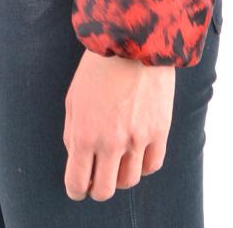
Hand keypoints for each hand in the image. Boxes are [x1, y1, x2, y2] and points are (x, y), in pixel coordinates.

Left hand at [63, 48, 174, 200]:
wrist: (133, 41)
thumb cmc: (98, 66)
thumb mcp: (73, 97)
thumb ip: (72, 132)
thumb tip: (77, 157)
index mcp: (84, 134)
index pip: (77, 182)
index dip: (76, 189)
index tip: (78, 186)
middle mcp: (110, 142)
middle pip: (104, 190)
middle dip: (97, 188)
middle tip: (97, 178)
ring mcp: (138, 139)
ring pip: (129, 181)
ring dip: (120, 176)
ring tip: (117, 162)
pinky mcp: (160, 131)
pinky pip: (152, 165)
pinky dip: (143, 165)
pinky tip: (136, 153)